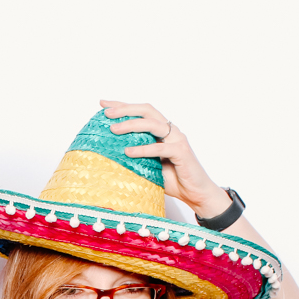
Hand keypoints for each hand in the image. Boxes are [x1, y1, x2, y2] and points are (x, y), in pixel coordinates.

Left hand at [100, 99, 232, 219]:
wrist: (195, 193)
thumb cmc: (172, 180)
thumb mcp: (148, 166)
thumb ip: (135, 157)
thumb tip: (109, 156)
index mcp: (161, 131)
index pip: (141, 112)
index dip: (122, 106)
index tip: (102, 104)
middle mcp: (170, 130)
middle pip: (147, 110)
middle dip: (126, 109)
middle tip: (107, 113)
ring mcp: (177, 139)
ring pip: (153, 124)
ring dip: (131, 125)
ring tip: (114, 129)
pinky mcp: (181, 152)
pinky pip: (160, 148)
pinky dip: (143, 149)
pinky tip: (129, 152)